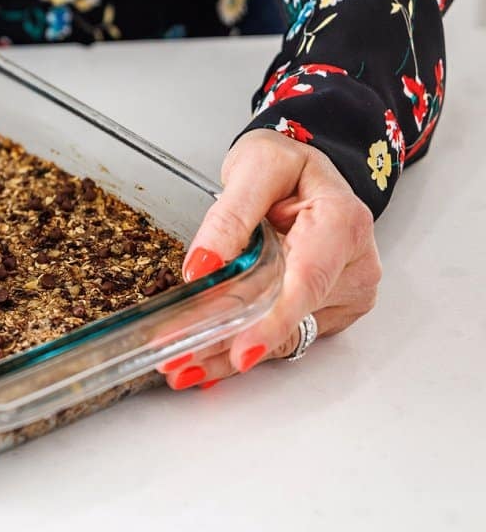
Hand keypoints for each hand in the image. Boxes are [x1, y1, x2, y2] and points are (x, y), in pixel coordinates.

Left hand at [158, 129, 381, 388]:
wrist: (303, 170)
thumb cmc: (285, 164)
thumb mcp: (253, 169)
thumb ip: (229, 217)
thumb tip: (204, 265)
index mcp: (342, 223)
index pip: (308, 281)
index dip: (274, 322)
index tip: (242, 352)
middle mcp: (353, 265)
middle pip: (289, 316)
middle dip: (230, 341)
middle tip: (178, 358)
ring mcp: (345, 292)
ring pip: (285, 335)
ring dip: (229, 353)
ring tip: (182, 366)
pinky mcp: (329, 310)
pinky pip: (284, 335)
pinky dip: (241, 345)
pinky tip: (205, 360)